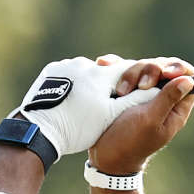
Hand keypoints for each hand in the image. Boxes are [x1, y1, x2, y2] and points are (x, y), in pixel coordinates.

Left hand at [8, 56, 160, 158]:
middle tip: (105, 104)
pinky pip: (68, 74)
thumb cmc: (77, 127)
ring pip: (86, 72)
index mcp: (101, 75)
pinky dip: (73, 84)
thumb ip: (133, 101)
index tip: (137, 90)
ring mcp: (65, 65)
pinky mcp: (51, 71)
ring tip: (86, 105)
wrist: (39, 129)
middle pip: (104, 71)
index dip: (134, 81)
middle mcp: (83, 64)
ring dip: (89, 84)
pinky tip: (71, 99)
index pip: (126, 70)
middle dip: (109, 86)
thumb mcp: (109, 117)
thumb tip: (154, 89)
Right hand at [88, 56, 193, 176]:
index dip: (180, 69)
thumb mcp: (150, 121)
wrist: (104, 153)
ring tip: (119, 92)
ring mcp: (141, 92)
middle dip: (150, 70)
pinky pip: (121, 68)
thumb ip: (168, 100)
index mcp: (175, 107)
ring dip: (129, 73)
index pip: (189, 79)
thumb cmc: (130, 142)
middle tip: (141, 86)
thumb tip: (189, 80)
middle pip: (163, 67)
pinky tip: (105, 65)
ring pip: (142, 66)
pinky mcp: (123, 89)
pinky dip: (113, 65)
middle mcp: (161, 97)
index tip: (166, 72)